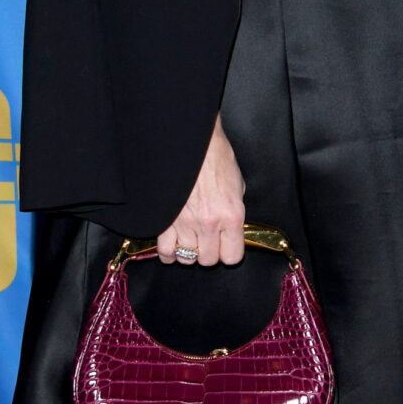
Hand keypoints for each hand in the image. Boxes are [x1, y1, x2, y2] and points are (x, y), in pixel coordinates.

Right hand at [157, 118, 245, 265]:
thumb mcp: (237, 185)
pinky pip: (165, 251)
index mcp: (231, 216)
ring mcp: (185, 223)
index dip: (228, 253)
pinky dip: (168, 252)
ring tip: (189, 240)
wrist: (191, 143)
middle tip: (207, 240)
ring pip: (186, 258)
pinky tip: (172, 245)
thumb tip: (228, 229)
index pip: (231, 257)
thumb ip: (233, 213)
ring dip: (188, 252)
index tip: (225, 246)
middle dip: (208, 253)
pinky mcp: (165, 220)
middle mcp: (209, 224)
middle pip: (207, 260)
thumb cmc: (216, 158)